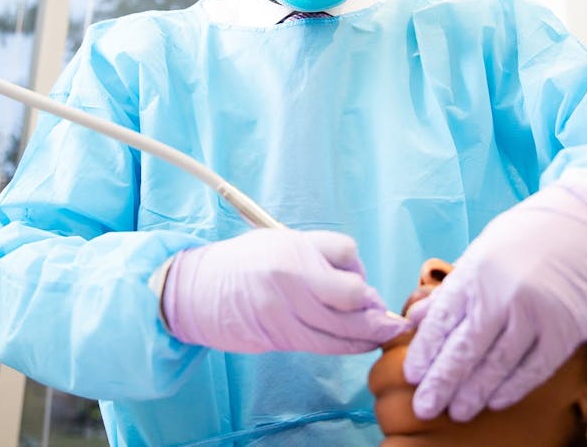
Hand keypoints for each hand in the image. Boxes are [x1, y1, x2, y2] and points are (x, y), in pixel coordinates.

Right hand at [162, 228, 410, 353]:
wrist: (197, 291)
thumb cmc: (243, 262)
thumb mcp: (280, 241)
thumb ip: (320, 254)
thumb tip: (360, 283)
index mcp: (292, 248)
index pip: (347, 254)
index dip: (359, 267)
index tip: (357, 276)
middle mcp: (292, 279)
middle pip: (352, 297)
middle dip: (375, 308)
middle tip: (388, 313)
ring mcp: (286, 312)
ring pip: (344, 328)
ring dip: (372, 331)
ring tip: (387, 331)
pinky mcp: (282, 337)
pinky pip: (327, 346)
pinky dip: (352, 346)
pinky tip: (365, 343)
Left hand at [402, 180, 586, 420]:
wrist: (582, 224)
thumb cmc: (523, 239)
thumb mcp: (478, 255)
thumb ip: (449, 293)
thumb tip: (413, 322)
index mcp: (476, 274)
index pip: (442, 322)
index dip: (425, 353)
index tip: (412, 376)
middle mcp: (503, 295)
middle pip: (465, 350)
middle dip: (442, 383)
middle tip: (425, 407)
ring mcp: (537, 315)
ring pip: (498, 365)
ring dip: (475, 393)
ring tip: (458, 411)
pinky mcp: (566, 330)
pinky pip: (535, 368)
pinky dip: (513, 387)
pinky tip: (495, 401)